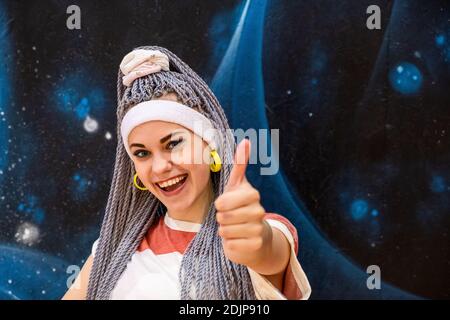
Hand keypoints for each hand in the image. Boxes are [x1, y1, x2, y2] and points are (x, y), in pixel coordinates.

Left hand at [215, 139, 270, 265]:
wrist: (254, 235)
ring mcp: (258, 228)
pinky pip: (230, 245)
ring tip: (233, 228)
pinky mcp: (255, 244)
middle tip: (228, 218)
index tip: (225, 204)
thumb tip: (246, 140)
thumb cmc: (240, 207)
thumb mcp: (236, 185)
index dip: (220, 204)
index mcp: (253, 194)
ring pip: (225, 231)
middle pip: (223, 216)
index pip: (223, 201)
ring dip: (224, 231)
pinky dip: (229, 244)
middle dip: (220, 219)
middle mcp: (259, 211)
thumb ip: (239, 164)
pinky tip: (237, 240)